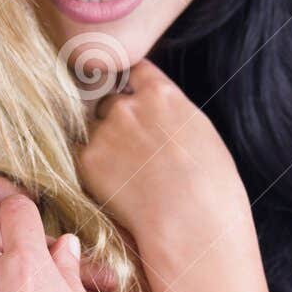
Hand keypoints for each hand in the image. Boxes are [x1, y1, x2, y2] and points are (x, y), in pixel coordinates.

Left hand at [76, 60, 249, 265]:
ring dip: (103, 145)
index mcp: (161, 94)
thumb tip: (159, 110)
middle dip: (116, 121)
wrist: (191, 222)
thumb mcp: (201, 132)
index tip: (130, 98)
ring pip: (93, 130)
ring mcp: (104, 132)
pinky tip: (115, 187)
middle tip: (133, 153)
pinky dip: (91, 168)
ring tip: (127, 175)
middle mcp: (128, 106)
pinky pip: (81, 156)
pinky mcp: (87, 160)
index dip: (131, 86)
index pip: (134, 70)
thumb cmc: (210, 186)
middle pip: (109, 103)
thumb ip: (171, 112)